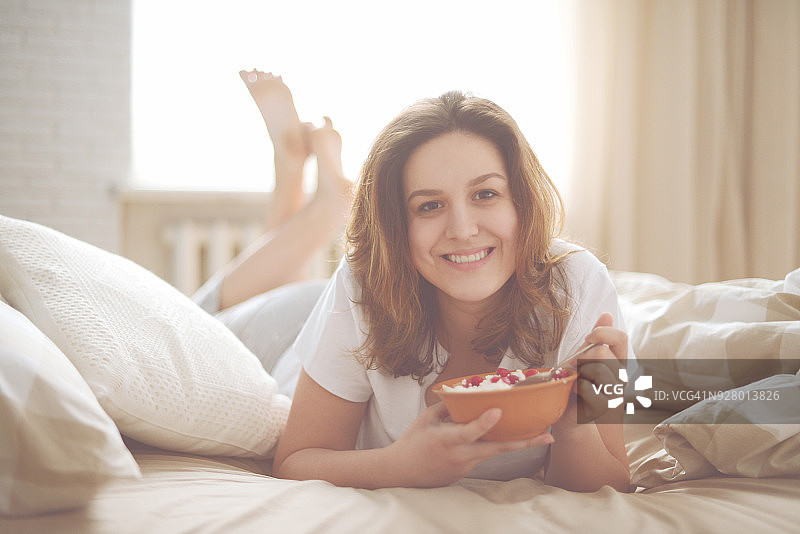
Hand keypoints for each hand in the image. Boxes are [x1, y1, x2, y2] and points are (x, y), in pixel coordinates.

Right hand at [388, 402, 553, 487]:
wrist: (402, 473)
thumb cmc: (412, 442)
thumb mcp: (426, 419)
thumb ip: (449, 408)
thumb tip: (467, 398)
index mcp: (447, 439)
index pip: (469, 431)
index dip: (484, 422)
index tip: (498, 412)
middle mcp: (460, 455)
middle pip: (496, 449)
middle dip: (525, 443)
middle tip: (547, 436)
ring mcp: (465, 466)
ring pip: (492, 451)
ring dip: (513, 443)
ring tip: (538, 435)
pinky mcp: (466, 472)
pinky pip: (481, 455)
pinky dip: (490, 445)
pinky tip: (497, 437)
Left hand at [561, 313, 628, 424]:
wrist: (569, 416)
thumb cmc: (576, 385)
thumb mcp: (585, 357)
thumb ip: (597, 338)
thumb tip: (607, 314)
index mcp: (617, 362)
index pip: (621, 338)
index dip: (603, 333)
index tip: (588, 338)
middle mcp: (620, 376)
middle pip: (602, 353)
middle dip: (581, 357)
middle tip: (574, 368)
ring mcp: (614, 393)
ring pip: (596, 370)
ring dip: (578, 373)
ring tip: (575, 382)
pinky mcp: (604, 407)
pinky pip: (586, 388)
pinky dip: (575, 388)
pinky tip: (574, 394)